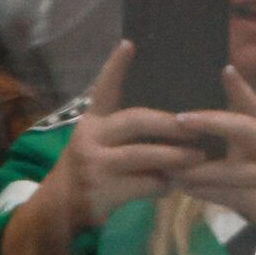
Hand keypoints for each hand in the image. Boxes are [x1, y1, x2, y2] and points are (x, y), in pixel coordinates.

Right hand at [43, 41, 211, 234]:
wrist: (58, 210)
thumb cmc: (87, 171)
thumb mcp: (94, 143)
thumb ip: (121, 132)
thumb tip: (170, 123)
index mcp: (91, 122)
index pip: (104, 89)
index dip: (115, 67)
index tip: (129, 44)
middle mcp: (91, 138)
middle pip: (135, 121)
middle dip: (169, 123)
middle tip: (195, 125)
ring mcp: (96, 165)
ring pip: (142, 155)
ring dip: (173, 156)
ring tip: (198, 157)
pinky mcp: (103, 191)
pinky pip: (142, 185)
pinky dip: (162, 185)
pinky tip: (174, 186)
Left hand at [171, 68, 255, 254]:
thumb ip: (254, 145)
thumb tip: (220, 125)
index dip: (244, 91)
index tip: (226, 71)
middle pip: (247, 130)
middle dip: (212, 123)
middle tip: (181, 119)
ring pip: (232, 170)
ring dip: (198, 170)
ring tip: (171, 165)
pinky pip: (231, 196)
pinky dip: (206, 193)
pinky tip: (186, 188)